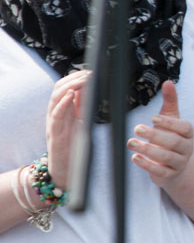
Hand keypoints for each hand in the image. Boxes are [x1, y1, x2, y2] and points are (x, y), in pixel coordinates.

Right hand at [45, 70, 88, 188]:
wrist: (66, 171)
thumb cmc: (74, 147)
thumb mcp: (82, 121)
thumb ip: (83, 106)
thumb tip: (90, 89)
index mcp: (63, 110)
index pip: (66, 87)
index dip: (76, 78)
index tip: (91, 71)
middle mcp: (56, 114)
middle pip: (59, 89)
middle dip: (74, 78)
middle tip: (89, 73)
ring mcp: (54, 123)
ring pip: (56, 98)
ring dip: (69, 86)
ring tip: (82, 79)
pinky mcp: (54, 133)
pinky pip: (55, 114)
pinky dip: (63, 102)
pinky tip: (71, 94)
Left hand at [127, 80, 193, 188]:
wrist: (175, 166)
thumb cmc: (171, 138)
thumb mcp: (172, 120)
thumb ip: (170, 102)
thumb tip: (168, 82)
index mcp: (188, 133)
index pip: (184, 128)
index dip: (170, 123)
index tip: (153, 118)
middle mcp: (187, 148)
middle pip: (174, 142)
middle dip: (155, 136)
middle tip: (137, 129)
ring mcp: (179, 163)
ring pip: (166, 157)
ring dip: (148, 150)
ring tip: (131, 143)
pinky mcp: (170, 175)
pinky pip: (160, 171)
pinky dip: (147, 165)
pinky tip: (135, 158)